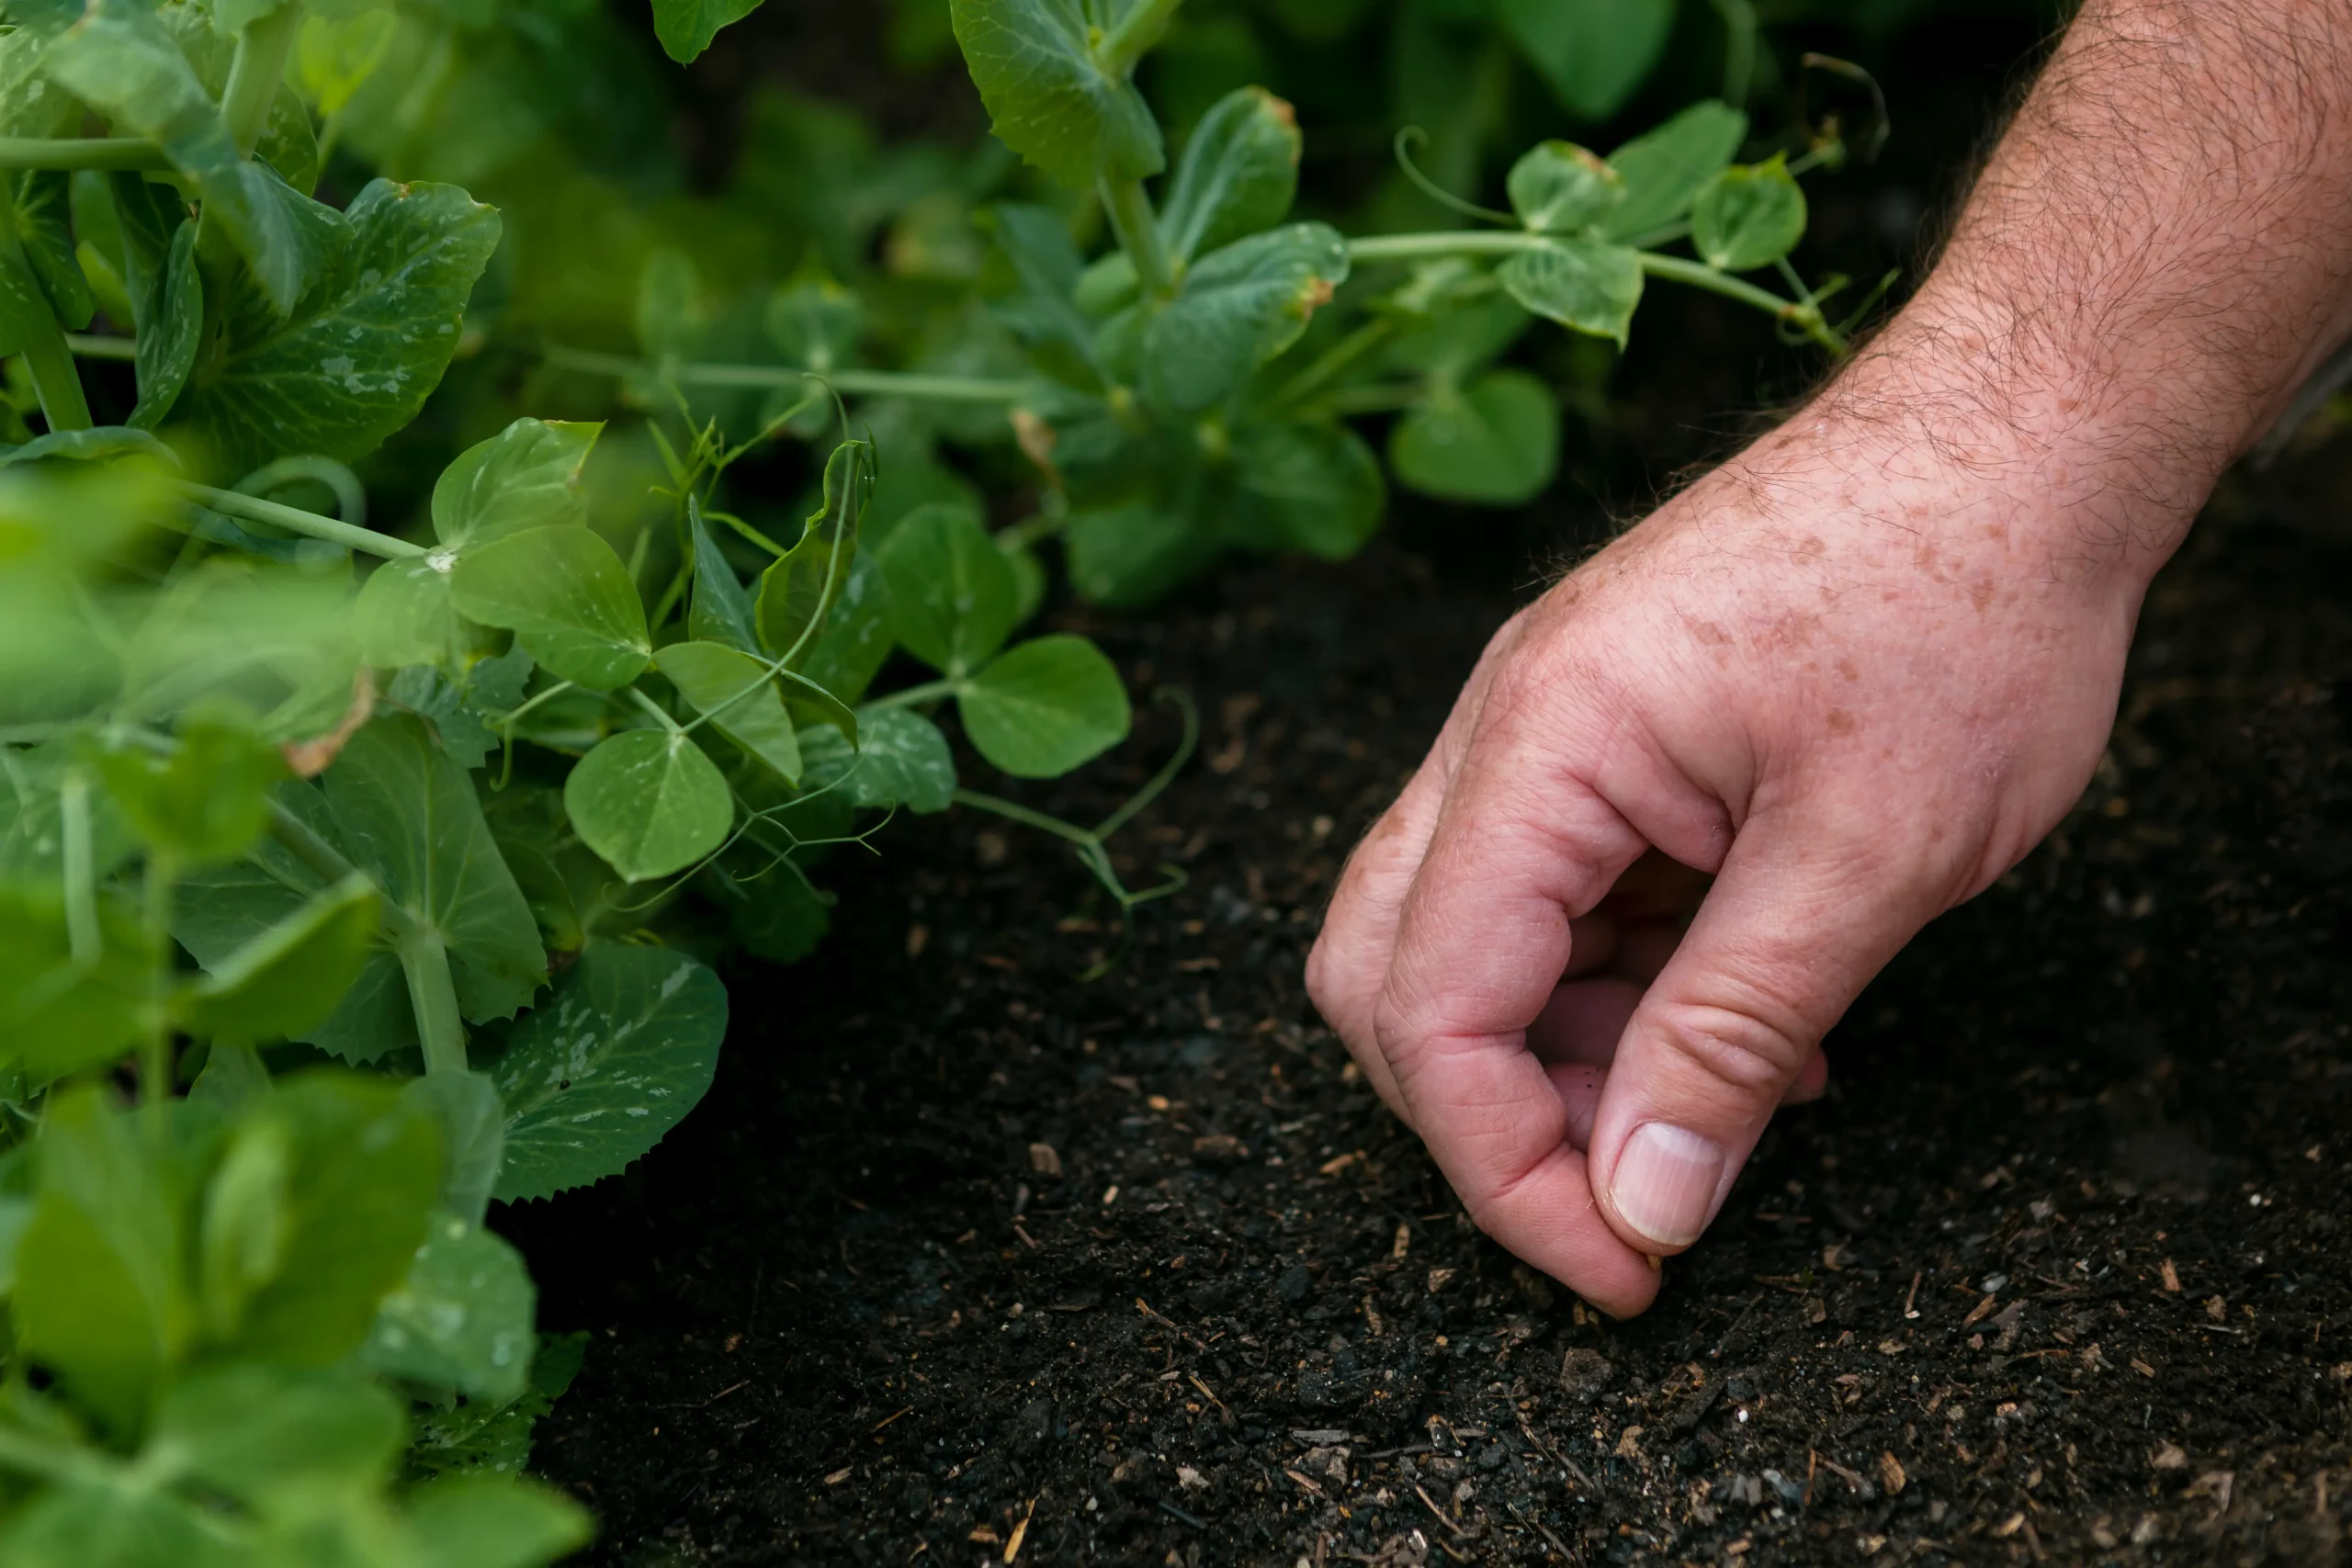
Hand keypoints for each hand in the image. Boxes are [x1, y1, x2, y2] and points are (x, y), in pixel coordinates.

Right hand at [1306, 390, 2155, 1316]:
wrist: (2019, 431)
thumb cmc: (1967, 601)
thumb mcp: (1870, 855)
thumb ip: (1730, 1037)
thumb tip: (1640, 1201)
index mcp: (1541, 743)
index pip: (1432, 1006)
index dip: (1504, 1166)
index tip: (1621, 1265)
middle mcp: (1503, 730)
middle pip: (1390, 972)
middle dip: (1491, 1113)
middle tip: (1636, 1195)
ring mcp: (1543, 727)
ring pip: (1463, 943)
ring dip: (1566, 1054)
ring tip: (1726, 1099)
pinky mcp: (1599, 736)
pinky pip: (1550, 897)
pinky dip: (1616, 987)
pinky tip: (1742, 1018)